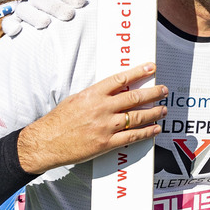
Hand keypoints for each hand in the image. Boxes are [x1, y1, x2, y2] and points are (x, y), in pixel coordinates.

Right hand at [1, 0, 87, 36]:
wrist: (47, 23)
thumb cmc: (64, 10)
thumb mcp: (70, 0)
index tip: (81, 2)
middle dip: (55, 6)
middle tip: (69, 15)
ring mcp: (23, 10)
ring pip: (23, 9)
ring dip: (34, 15)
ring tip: (45, 22)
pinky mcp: (14, 22)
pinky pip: (8, 23)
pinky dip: (10, 25)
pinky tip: (16, 30)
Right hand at [17, 63, 167, 173]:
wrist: (46, 142)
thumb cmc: (59, 121)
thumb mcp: (76, 99)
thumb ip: (96, 95)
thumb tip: (115, 90)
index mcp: (93, 94)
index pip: (120, 79)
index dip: (138, 72)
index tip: (151, 67)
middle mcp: (102, 108)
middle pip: (134, 98)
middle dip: (153, 93)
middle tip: (163, 90)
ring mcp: (106, 126)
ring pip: (138, 117)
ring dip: (154, 112)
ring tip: (163, 109)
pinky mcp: (106, 143)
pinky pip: (132, 136)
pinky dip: (147, 132)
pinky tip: (155, 128)